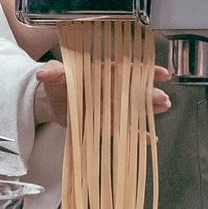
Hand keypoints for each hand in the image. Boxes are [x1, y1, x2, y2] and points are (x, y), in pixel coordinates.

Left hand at [35, 60, 170, 123]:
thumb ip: (53, 72)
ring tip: (163, 107)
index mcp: (102, 74)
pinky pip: (123, 129)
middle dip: (149, 93)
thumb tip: (43, 73)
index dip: (145, 71)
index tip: (160, 73)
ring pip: (133, 108)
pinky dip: (136, 134)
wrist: (52, 101)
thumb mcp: (55, 75)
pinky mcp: (106, 124)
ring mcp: (110, 107)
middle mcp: (110, 90)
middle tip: (163, 97)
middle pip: (133, 91)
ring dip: (148, 109)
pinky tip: (150, 138)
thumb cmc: (58, 84)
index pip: (127, 70)